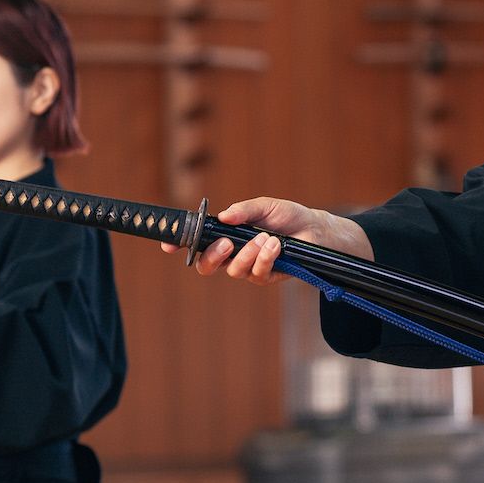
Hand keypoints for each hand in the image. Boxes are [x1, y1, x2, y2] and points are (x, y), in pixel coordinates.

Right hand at [163, 198, 371, 283]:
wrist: (315, 230)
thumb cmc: (287, 216)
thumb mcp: (265, 206)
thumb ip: (243, 211)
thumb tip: (223, 216)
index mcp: (225, 234)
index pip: (196, 242)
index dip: (179, 245)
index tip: (168, 244)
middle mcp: (232, 254)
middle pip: (206, 265)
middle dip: (211, 256)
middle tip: (226, 243)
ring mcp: (248, 267)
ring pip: (233, 270)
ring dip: (248, 254)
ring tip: (266, 238)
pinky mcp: (266, 276)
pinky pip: (257, 273)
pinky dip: (265, 258)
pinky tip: (276, 246)